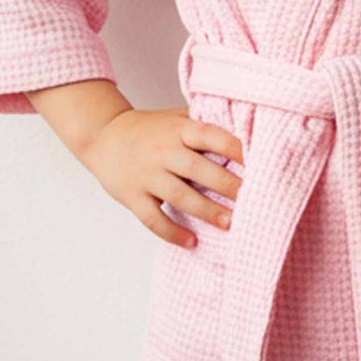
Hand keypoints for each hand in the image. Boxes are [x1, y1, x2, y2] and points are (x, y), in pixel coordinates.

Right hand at [78, 107, 242, 248]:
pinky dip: (171, 232)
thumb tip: (248, 133)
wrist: (102, 135)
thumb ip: (205, 125)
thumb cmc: (150, 129)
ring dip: (206, 211)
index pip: (210, 136)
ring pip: (179, 196)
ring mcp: (146, 175)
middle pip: (198, 169)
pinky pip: (152, 218)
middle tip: (253, 200)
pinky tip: (191, 241)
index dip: (235, 148)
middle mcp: (163, 151)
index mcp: (178, 129)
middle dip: (227, 185)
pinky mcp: (132, 196)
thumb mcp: (176, 118)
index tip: (258, 162)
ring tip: (229, 224)